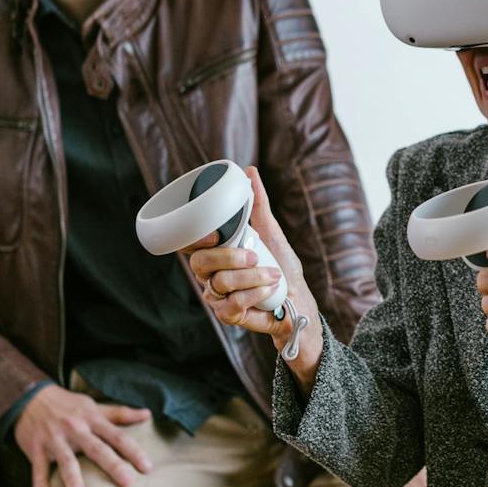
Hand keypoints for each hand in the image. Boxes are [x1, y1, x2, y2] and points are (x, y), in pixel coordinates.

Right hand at [13, 384, 154, 486]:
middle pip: (97, 449)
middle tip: (127, 482)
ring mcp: (54, 438)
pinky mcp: (35, 447)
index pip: (117, 436)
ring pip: (65, 458)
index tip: (148, 467)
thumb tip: (148, 414)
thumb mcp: (94, 406)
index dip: (134, 451)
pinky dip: (38, 480)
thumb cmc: (68, 405)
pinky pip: (38, 465)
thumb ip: (120, 414)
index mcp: (92, 419)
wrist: (30, 397)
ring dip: (71, 475)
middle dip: (112, 465)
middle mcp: (75, 429)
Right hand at [186, 167, 324, 378]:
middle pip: (200, 263)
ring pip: (219, 283)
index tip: (215, 235)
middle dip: (229, 258)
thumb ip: (257, 203)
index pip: (189, 244)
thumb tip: (250, 172)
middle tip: (254, 257)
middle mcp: (210, 273)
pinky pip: (230, 304)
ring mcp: (216, 295)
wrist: (298, 299)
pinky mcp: (227, 315)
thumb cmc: (281, 265)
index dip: (194, 239)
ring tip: (273, 275)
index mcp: (215, 251)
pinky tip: (268, 291)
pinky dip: (253, 294)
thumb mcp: (270, 231)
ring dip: (251, 277)